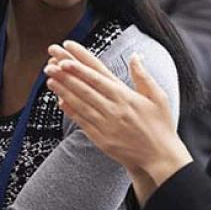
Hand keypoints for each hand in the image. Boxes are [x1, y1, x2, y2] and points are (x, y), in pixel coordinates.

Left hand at [44, 41, 188, 203]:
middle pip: (84, 87)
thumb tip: (135, 55)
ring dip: (63, 90)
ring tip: (49, 78)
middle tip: (49, 62)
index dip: (80, 62)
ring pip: (80, 103)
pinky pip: (82, 122)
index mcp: (125, 95)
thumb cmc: (161, 126)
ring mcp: (105, 124)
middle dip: (65, 73)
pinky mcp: (101, 138)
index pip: (97, 74)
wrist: (160, 157)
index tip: (66, 52)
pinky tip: (59, 101)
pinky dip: (70, 111)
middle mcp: (113, 108)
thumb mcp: (158, 97)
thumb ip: (143, 76)